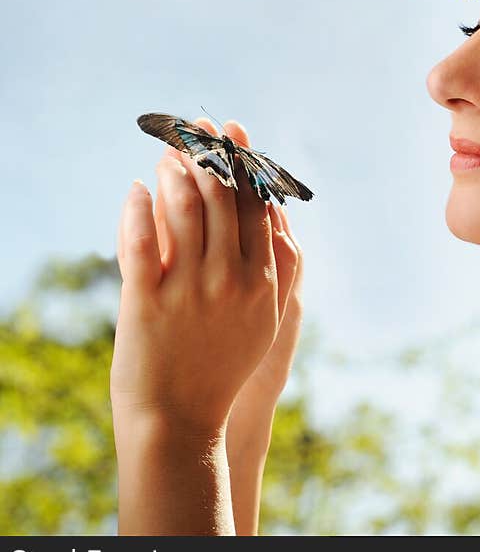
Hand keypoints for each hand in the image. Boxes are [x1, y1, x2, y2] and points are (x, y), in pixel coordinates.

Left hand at [111, 117, 297, 437]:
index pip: (255, 204)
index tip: (232, 132)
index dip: (242, 162)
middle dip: (210, 151)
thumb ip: (271, 267)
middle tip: (198, 126)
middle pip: (223, 196)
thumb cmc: (223, 370)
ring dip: (176, 170)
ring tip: (167, 153)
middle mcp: (230, 280)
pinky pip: (140, 241)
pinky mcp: (146, 303)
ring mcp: (189, 291)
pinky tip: (137, 188)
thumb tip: (268, 211)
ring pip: (185, 208)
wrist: (181, 425)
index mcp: (261, 281)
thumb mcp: (265, 319)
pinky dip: (138, 207)